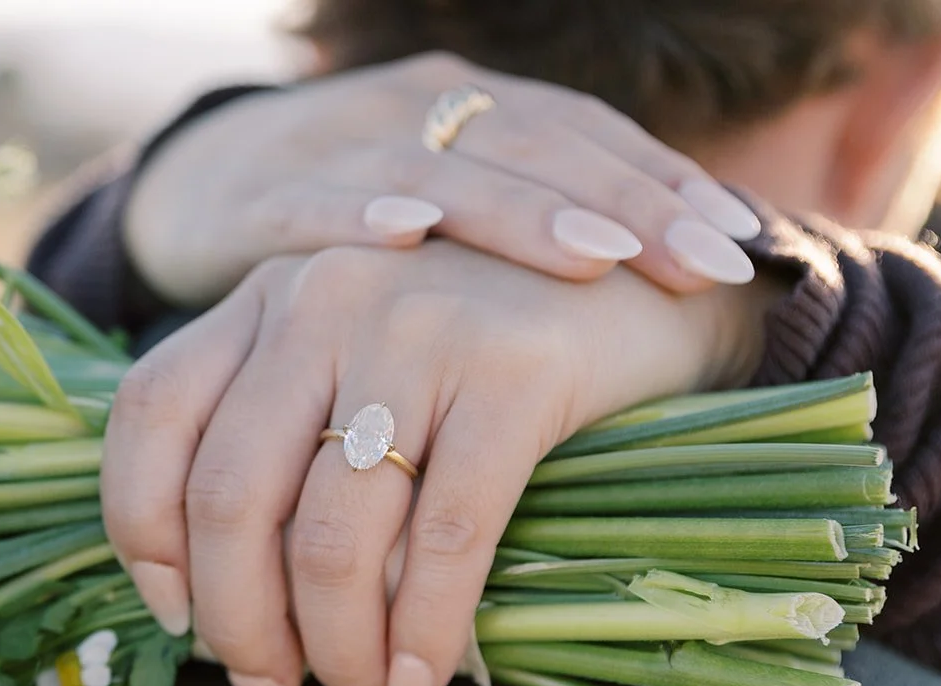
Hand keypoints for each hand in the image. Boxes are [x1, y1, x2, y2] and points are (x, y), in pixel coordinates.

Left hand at [104, 243, 773, 685]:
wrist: (646, 284)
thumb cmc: (481, 353)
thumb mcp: (359, 365)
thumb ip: (286, 443)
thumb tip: (231, 614)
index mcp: (266, 296)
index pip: (152, 418)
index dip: (147, 538)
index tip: (179, 621)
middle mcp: (322, 297)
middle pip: (231, 498)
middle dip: (241, 629)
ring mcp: (416, 327)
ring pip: (332, 536)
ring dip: (337, 654)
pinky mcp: (515, 370)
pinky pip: (443, 540)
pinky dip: (423, 635)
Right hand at [125, 52, 761, 308]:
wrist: (201, 183)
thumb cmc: (351, 221)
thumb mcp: (447, 220)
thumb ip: (525, 252)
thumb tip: (651, 319)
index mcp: (476, 111)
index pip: (585, 138)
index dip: (662, 184)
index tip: (739, 244)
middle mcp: (419, 110)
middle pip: (536, 148)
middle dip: (624, 205)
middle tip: (703, 262)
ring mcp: (340, 144)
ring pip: (440, 168)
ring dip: (518, 211)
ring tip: (594, 256)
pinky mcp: (262, 192)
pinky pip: (313, 202)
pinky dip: (357, 215)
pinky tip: (406, 238)